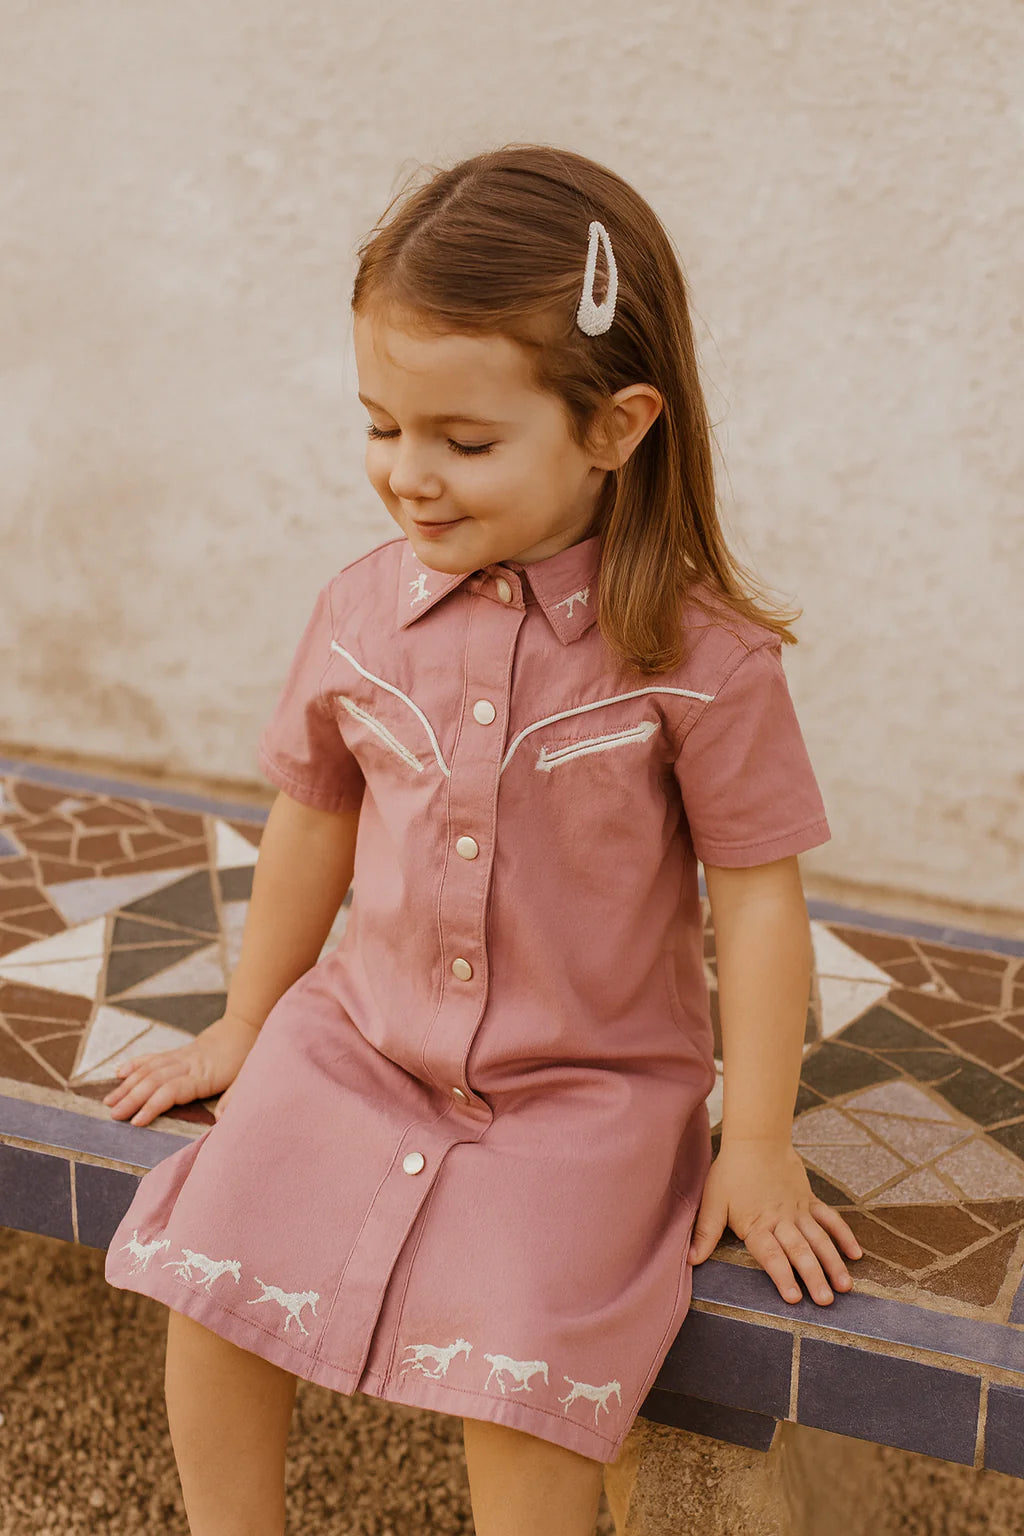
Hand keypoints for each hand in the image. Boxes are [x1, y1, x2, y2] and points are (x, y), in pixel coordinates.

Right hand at [102, 1012, 260, 1127]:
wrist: (247, 1023)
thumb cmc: (249, 1054)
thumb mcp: (249, 1077)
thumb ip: (235, 1098)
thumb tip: (221, 1120)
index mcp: (204, 1075)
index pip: (171, 1091)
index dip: (153, 1106)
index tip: (136, 1122)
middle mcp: (188, 1064)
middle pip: (154, 1081)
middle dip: (131, 1099)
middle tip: (113, 1116)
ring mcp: (181, 1056)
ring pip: (149, 1069)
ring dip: (127, 1085)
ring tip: (110, 1101)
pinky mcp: (179, 1051)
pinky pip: (153, 1057)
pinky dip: (135, 1064)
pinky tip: (120, 1073)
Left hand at [687, 1139, 862, 1304]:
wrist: (756, 1139)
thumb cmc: (731, 1172)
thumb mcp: (713, 1202)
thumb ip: (705, 1233)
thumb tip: (691, 1261)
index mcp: (757, 1224)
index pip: (770, 1255)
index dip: (782, 1276)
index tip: (794, 1298)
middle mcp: (781, 1220)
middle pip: (799, 1251)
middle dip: (814, 1276)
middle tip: (826, 1300)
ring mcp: (798, 1210)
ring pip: (819, 1238)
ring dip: (833, 1262)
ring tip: (845, 1286)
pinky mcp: (809, 1200)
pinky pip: (830, 1218)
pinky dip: (843, 1235)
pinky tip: (855, 1254)